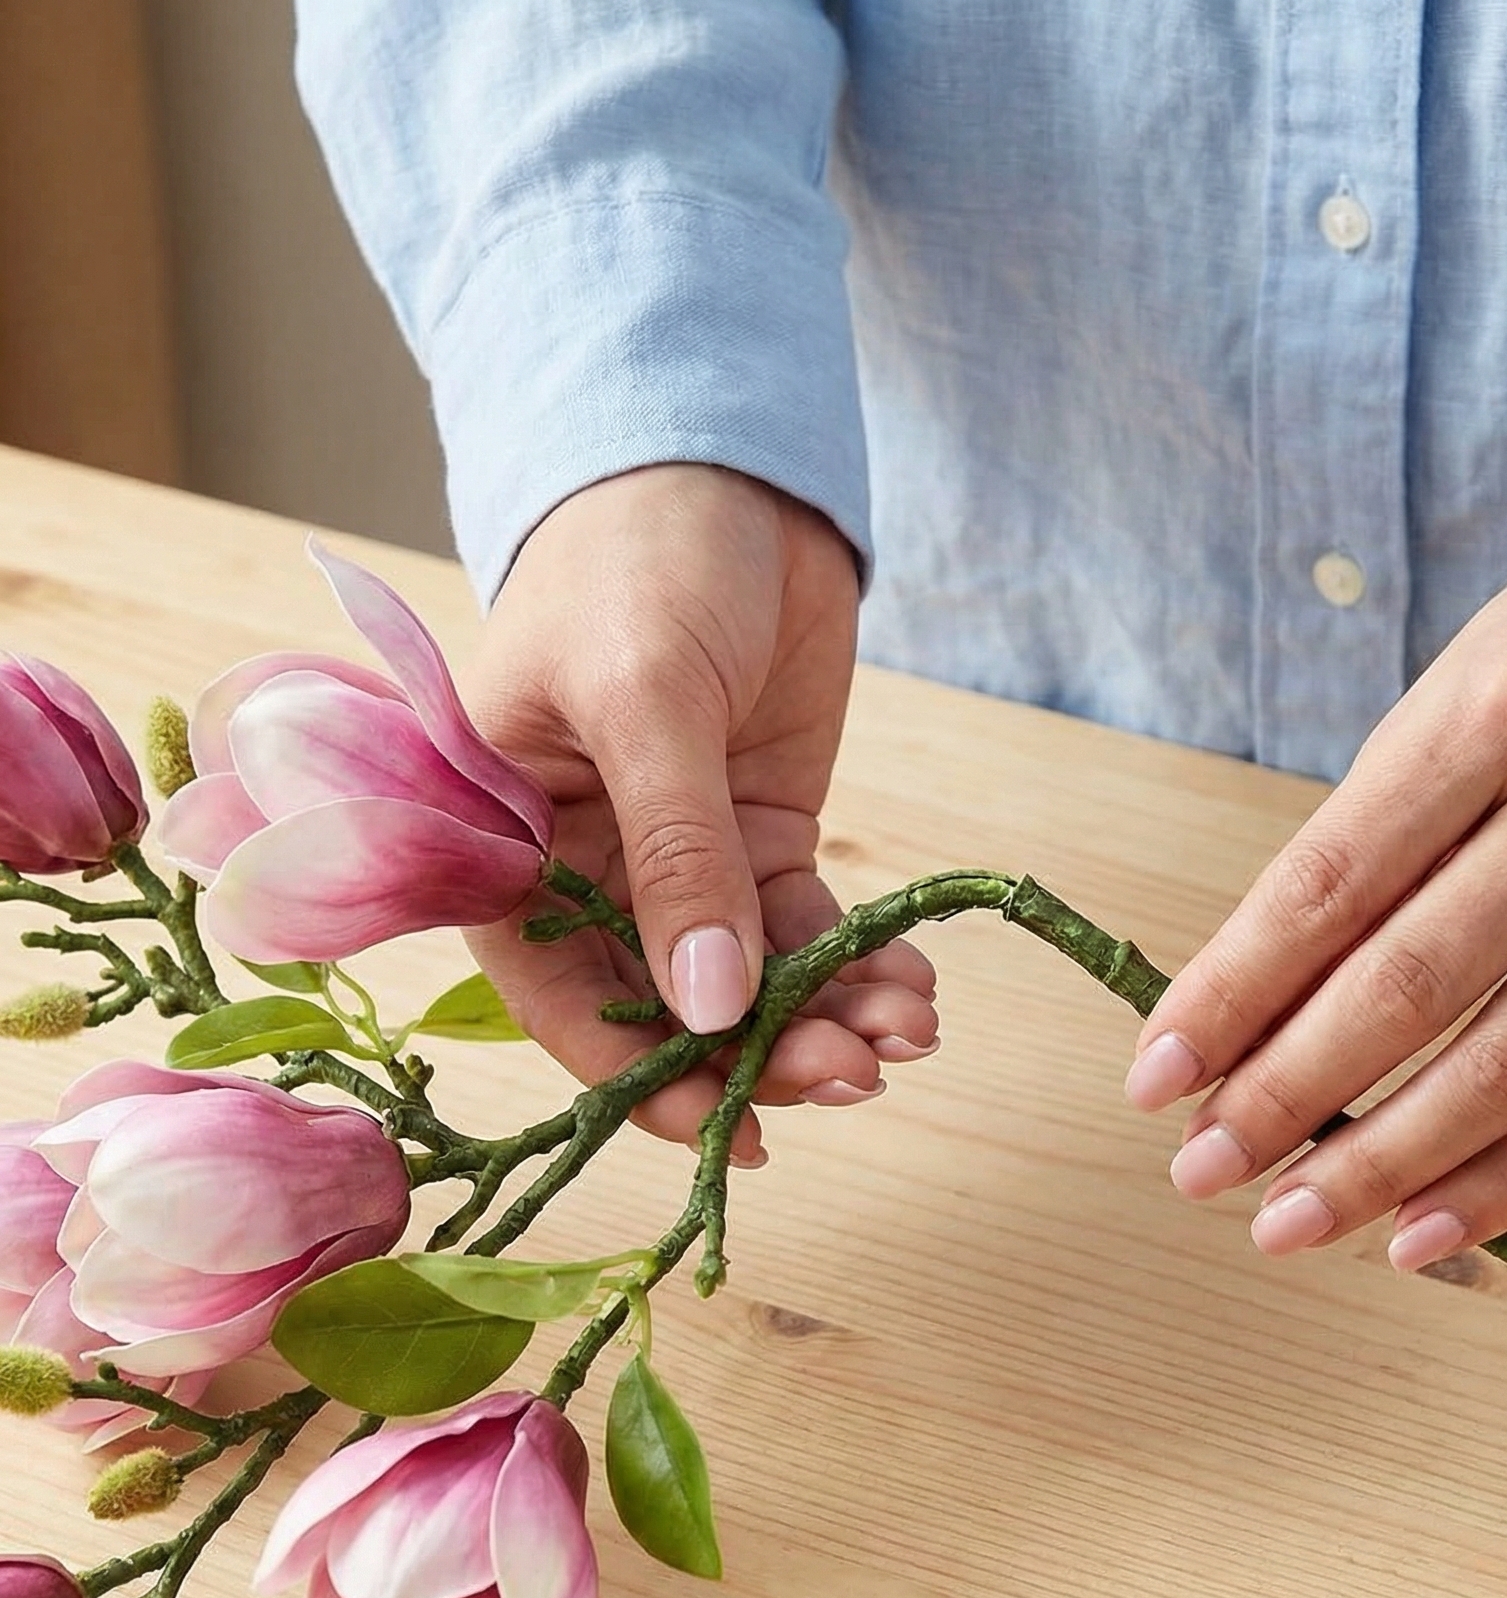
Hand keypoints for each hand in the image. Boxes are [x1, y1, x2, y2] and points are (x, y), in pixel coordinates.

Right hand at [462, 465, 936, 1161]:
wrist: (729, 469)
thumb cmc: (637, 559)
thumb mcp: (644, 697)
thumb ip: (675, 853)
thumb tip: (708, 1008)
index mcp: (504, 844)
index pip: (560, 994)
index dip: (639, 1077)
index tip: (731, 1128)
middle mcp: (586, 871)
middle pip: (667, 1005)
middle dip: (760, 1053)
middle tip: (851, 1074)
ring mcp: (681, 861)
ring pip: (748, 979)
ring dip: (823, 1020)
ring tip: (903, 1036)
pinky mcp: (761, 838)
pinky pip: (806, 929)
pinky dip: (857, 968)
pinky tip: (911, 991)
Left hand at [1125, 564, 1506, 1265]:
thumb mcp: (1443, 723)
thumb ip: (1356, 863)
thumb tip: (1238, 1033)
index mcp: (1499, 712)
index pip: (1330, 884)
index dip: (1231, 994)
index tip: (1154, 1078)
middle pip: (1413, 985)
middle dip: (1286, 1095)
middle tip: (1198, 1169)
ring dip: (1382, 1166)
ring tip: (1285, 1223)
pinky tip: (1414, 1235)